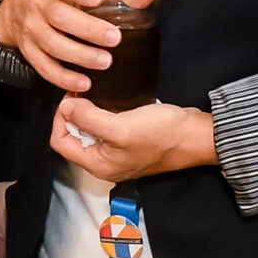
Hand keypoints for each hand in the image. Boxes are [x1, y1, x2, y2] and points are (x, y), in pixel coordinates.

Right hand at [0, 0, 152, 94]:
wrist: (18, 7)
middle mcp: (39, 4)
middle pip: (59, 16)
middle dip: (87, 29)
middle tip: (114, 38)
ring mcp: (32, 29)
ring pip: (52, 44)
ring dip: (80, 55)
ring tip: (105, 62)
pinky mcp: (29, 51)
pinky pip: (44, 67)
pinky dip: (64, 77)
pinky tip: (84, 82)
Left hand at [52, 98, 217, 182]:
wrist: (197, 136)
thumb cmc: (164, 136)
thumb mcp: (120, 127)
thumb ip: (88, 119)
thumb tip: (66, 107)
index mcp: (98, 165)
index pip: (59, 142)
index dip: (60, 118)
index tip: (71, 98)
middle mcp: (105, 162)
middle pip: (72, 137)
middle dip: (73, 114)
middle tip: (81, 93)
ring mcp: (118, 153)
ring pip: (89, 131)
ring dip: (87, 112)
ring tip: (93, 94)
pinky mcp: (130, 141)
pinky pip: (106, 127)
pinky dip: (103, 113)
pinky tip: (109, 101)